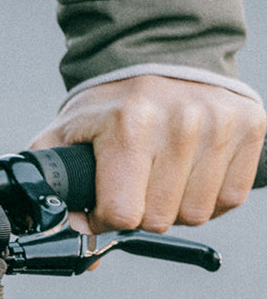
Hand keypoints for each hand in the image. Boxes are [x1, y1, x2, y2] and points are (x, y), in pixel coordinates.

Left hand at [29, 74, 265, 235]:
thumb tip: (79, 246)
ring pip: (196, 214)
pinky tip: (189, 173)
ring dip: (174, 207)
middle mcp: (181, 122)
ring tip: (160, 176)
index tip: (101, 202)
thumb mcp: (64, 137)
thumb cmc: (109, 106)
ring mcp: (221, 123)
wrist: (159, 53)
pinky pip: (230, 198)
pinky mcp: (250, 125)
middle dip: (139, 212)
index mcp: (130, 126)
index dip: (105, 219)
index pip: (122, 214)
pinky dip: (207, 197)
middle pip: (158, 219)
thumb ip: (51, 190)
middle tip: (133, 184)